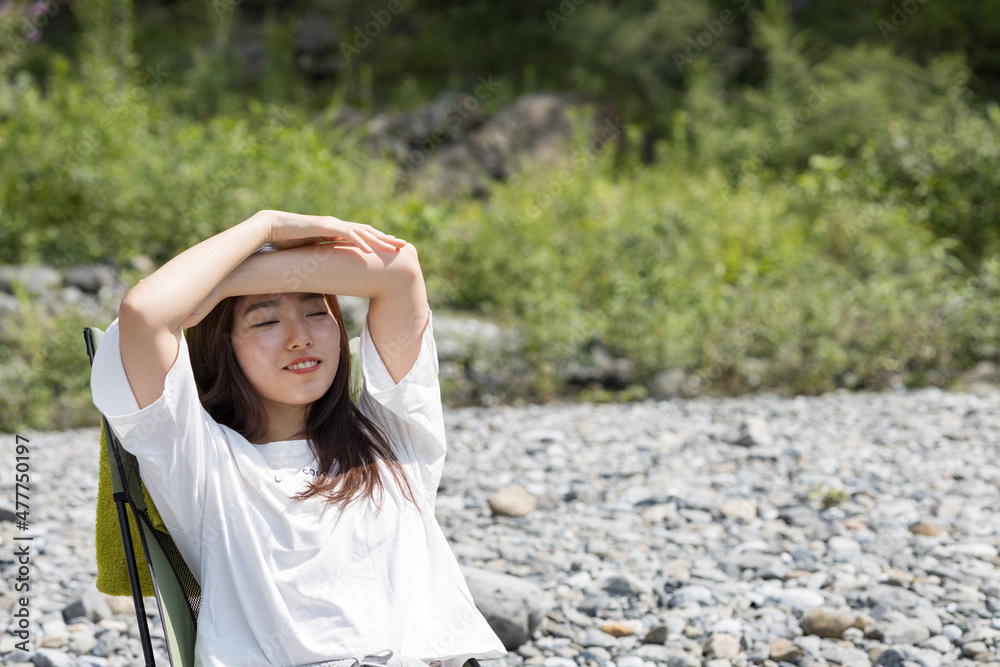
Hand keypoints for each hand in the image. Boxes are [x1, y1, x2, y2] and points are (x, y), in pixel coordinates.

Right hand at [260, 210, 405, 253]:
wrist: (271, 228)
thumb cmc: (288, 241)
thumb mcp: (311, 252)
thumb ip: (322, 256)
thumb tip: (328, 269)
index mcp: (336, 230)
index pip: (362, 235)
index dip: (378, 241)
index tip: (392, 247)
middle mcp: (337, 225)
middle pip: (367, 232)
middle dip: (386, 239)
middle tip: (403, 246)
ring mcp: (331, 224)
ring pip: (361, 232)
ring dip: (379, 241)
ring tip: (393, 248)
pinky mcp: (324, 227)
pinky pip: (345, 235)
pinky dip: (359, 243)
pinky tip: (370, 252)